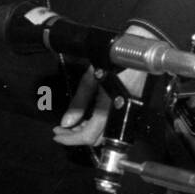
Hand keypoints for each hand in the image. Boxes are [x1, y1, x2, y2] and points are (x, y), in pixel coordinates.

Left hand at [53, 25, 150, 147]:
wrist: (137, 54)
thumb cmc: (114, 62)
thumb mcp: (90, 79)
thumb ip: (78, 103)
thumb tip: (66, 122)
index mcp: (109, 108)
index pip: (88, 135)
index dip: (70, 138)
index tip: (57, 135)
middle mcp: (119, 115)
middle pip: (96, 138)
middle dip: (76, 136)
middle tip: (61, 129)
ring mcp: (125, 115)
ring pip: (103, 134)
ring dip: (86, 131)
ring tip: (72, 123)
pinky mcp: (127, 111)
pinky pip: (110, 125)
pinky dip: (96, 125)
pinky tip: (87, 118)